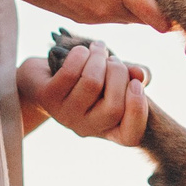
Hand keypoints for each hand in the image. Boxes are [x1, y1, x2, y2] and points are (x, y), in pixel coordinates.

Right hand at [0, 0, 182, 39]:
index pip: (160, 16)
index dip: (176, 8)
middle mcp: (107, 8)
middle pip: (148, 16)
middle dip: (160, 1)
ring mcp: (92, 17)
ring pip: (130, 17)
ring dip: (138, 1)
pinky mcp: (79, 18)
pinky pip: (111, 15)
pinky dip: (118, 2)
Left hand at [16, 44, 148, 144]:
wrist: (44, 76)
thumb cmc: (86, 78)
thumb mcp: (113, 79)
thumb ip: (133, 77)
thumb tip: (141, 75)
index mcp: (107, 128)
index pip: (130, 136)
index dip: (138, 111)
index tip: (137, 84)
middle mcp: (86, 128)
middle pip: (113, 108)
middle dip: (119, 73)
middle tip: (113, 59)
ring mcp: (66, 115)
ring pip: (92, 83)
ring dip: (99, 57)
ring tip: (98, 48)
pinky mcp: (48, 98)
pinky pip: (70, 72)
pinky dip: (81, 54)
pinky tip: (82, 50)